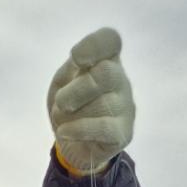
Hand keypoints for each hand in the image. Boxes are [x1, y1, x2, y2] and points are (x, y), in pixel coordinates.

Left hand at [47, 28, 134, 175]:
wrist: (72, 146)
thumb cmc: (69, 109)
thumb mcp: (62, 84)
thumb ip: (70, 71)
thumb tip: (80, 67)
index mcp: (105, 61)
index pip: (110, 40)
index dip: (94, 45)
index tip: (76, 59)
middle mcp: (120, 80)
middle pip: (106, 73)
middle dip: (76, 90)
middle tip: (61, 103)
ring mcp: (125, 107)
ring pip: (101, 104)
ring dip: (72, 115)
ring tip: (63, 122)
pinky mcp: (124, 133)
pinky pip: (103, 127)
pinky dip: (78, 130)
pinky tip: (64, 133)